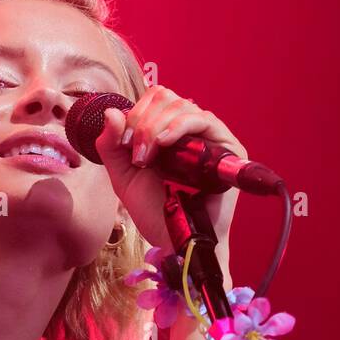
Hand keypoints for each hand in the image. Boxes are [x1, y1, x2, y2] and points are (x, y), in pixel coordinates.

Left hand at [94, 85, 247, 264]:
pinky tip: (163, 145)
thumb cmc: (155, 213)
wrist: (175, 241)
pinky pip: (204, 120)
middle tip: (135, 152)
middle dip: (143, 121)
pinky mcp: (228, 148)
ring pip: (182, 106)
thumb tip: (111, 111)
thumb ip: (111, 145)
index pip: (155, 99)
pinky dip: (179, 127)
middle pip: (166, 98)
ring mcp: (211, 138)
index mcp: (169, 133)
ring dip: (156, 127)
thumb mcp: (123, 176)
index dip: (136, 113)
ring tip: (147, 156)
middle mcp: (191, 132)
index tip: (124, 143)